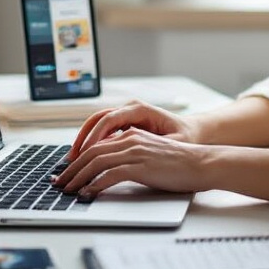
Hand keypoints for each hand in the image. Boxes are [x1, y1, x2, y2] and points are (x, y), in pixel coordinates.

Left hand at [53, 102, 206, 196]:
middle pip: (90, 152)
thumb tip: (110, 172)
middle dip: (71, 168)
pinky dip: (94, 184)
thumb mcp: (150, 156)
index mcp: (131, 136)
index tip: (67, 171)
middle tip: (59, 182)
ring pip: (96, 162)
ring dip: (78, 177)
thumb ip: (131, 158)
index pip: (96, 145)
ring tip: (68, 190)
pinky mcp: (140, 166)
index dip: (78, 158)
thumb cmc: (180, 165)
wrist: (201, 164)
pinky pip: (109, 174)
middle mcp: (130, 140)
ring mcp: (134, 151)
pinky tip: (87, 193)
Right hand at [68, 101, 200, 157]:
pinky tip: (84, 158)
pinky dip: (91, 142)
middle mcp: (130, 109)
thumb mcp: (174, 143)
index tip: (86, 152)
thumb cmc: (187, 138)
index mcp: (141, 109)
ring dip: (84, 140)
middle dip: (83, 138)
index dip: (95, 136)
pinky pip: (102, 131)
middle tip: (73, 158)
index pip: (109, 119)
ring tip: (74, 159)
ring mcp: (126, 115)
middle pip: (97, 119)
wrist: (195, 133)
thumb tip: (136, 153)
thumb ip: (155, 146)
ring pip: (96, 124)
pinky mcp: (124, 124)